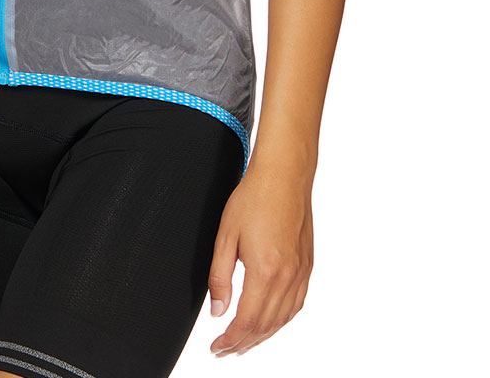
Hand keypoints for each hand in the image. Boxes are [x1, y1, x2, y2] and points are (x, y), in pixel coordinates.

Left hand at [207, 157, 312, 356]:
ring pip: (283, 319)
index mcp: (265, 270)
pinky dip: (281, 320)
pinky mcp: (308, 266)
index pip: (247, 322)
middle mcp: (287, 277)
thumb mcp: (225, 236)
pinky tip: (270, 321)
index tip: (217, 347)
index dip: (231, 339)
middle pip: (266, 326)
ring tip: (245, 342)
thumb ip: (219, 277)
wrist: (284, 176)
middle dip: (244, 343)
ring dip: (263, 336)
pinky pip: (296, 304)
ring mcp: (301, 273)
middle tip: (225, 349)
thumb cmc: (254, 198)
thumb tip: (217, 310)